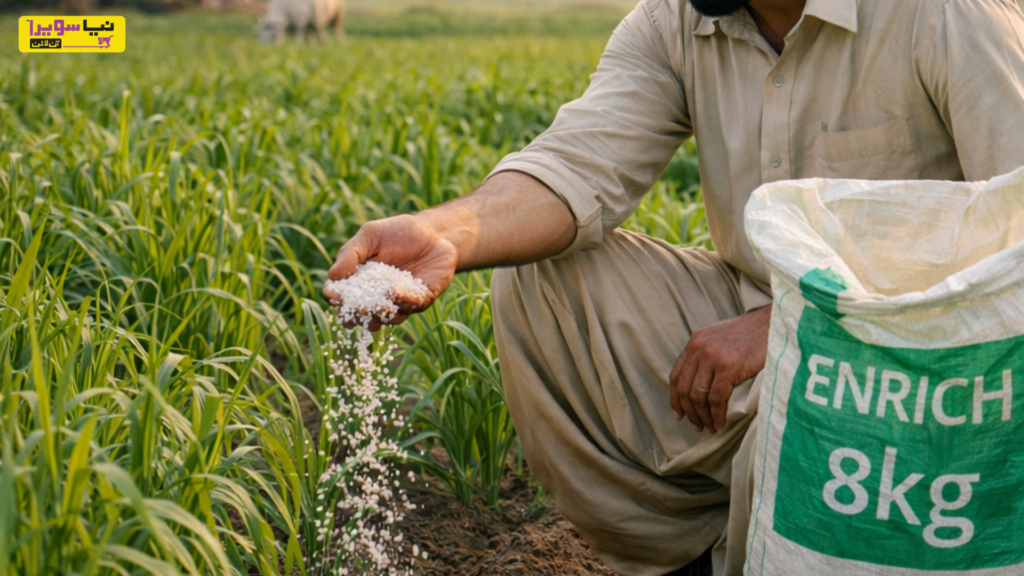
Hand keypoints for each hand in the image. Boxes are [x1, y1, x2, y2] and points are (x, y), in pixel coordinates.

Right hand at [322, 214, 457, 329]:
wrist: (433, 232)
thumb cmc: (397, 232)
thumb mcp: (370, 236)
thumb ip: (351, 254)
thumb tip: (332, 276)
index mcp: (360, 283)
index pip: (342, 297)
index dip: (336, 298)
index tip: (334, 294)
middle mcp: (378, 298)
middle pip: (362, 315)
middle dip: (359, 313)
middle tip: (359, 306)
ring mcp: (400, 302)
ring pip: (387, 317)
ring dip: (382, 313)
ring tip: (380, 304)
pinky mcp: (421, 300)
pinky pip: (412, 306)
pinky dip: (404, 301)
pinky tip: (396, 291)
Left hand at [668, 305, 769, 432]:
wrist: (774, 324)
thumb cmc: (752, 334)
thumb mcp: (720, 338)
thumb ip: (706, 354)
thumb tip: (699, 381)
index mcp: (695, 342)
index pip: (676, 375)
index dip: (675, 398)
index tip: (678, 415)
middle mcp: (699, 348)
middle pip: (685, 388)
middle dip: (689, 412)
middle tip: (696, 426)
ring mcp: (712, 357)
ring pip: (698, 396)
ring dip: (703, 417)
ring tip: (710, 427)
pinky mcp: (728, 367)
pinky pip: (716, 398)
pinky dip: (717, 415)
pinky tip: (721, 423)